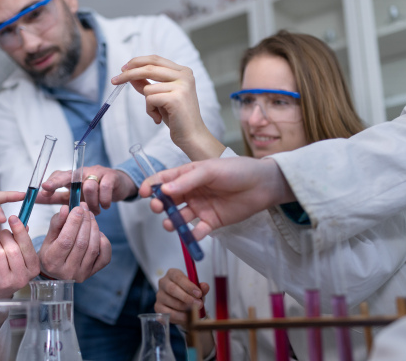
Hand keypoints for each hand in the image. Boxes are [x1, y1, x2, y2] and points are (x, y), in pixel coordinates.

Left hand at [0, 215, 40, 302]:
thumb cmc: (8, 273)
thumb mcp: (20, 259)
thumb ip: (22, 242)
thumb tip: (23, 224)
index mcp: (33, 269)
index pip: (27, 246)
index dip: (19, 230)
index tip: (13, 218)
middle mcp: (21, 277)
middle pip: (12, 248)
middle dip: (4, 236)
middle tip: (2, 234)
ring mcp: (5, 281)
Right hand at [38, 203, 110, 281]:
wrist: (56, 271)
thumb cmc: (51, 251)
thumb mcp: (49, 237)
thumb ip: (57, 222)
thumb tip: (66, 208)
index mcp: (52, 261)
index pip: (66, 240)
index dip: (74, 222)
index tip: (78, 208)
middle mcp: (67, 271)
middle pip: (81, 243)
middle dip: (85, 222)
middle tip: (85, 209)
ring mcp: (82, 273)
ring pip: (93, 248)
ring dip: (94, 229)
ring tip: (91, 216)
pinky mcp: (93, 273)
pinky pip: (105, 257)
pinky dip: (104, 243)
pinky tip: (98, 233)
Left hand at [39, 166, 136, 214]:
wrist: (118, 186)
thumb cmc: (92, 192)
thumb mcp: (72, 196)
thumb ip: (54, 197)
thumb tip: (33, 199)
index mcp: (72, 177)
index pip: (58, 176)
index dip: (50, 183)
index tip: (42, 191)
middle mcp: (83, 172)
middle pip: (68, 175)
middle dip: (55, 182)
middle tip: (47, 189)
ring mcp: (97, 173)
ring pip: (89, 186)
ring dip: (91, 203)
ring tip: (95, 211)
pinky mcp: (111, 176)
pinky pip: (104, 188)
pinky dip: (104, 200)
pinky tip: (105, 206)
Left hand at [112, 55, 224, 160]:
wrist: (192, 136)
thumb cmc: (177, 118)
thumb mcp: (161, 97)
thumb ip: (148, 84)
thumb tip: (130, 76)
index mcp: (183, 72)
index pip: (155, 59)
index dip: (137, 62)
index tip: (123, 68)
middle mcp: (184, 75)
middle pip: (149, 67)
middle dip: (129, 74)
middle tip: (114, 80)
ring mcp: (181, 86)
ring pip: (148, 87)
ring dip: (147, 104)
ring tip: (157, 114)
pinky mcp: (176, 98)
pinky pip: (150, 99)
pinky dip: (150, 111)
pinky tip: (159, 119)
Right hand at [139, 157, 295, 239]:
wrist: (262, 185)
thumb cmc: (236, 170)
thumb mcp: (210, 170)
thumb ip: (187, 180)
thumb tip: (164, 190)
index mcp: (188, 175)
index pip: (164, 180)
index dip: (152, 185)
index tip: (143, 193)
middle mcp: (191, 191)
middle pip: (169, 200)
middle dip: (160, 205)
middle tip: (157, 208)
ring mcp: (200, 207)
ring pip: (180, 217)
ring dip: (172, 221)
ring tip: (170, 224)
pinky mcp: (212, 221)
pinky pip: (197, 231)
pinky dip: (192, 235)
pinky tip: (192, 235)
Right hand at [155, 269, 208, 324]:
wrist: (183, 306)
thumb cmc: (189, 293)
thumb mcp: (197, 289)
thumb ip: (201, 288)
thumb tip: (205, 286)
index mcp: (172, 274)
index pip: (178, 277)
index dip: (188, 286)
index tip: (199, 294)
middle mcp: (163, 283)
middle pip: (172, 289)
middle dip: (187, 298)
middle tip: (199, 304)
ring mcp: (159, 295)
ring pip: (171, 302)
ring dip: (185, 308)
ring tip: (195, 311)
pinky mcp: (158, 307)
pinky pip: (168, 313)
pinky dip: (179, 316)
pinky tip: (187, 317)